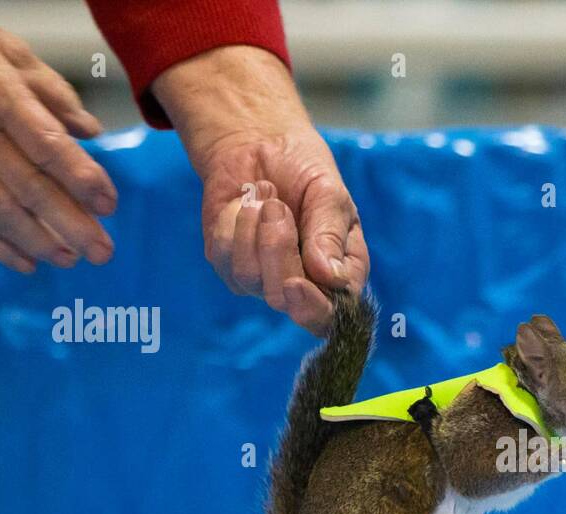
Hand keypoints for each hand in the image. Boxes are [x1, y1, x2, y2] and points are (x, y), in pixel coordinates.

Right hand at [0, 0, 115, 271]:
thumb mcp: (13, 52)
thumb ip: (56, 94)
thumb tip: (92, 131)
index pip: (46, 145)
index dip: (80, 179)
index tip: (108, 204)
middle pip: (28, 188)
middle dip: (70, 225)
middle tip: (103, 251)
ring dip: (38, 242)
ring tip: (71, 260)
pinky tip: (28, 263)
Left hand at [152, 46, 368, 334]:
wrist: (258, 143)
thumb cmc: (304, 168)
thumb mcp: (329, 193)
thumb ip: (331, 234)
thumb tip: (330, 276)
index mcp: (340, 275)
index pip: (330, 316)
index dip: (312, 308)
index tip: (295, 284)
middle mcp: (305, 286)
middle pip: (285, 300)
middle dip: (277, 250)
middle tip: (278, 206)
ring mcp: (264, 280)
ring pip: (251, 279)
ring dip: (254, 229)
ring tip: (266, 195)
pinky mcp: (230, 266)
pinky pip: (225, 259)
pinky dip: (233, 223)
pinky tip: (246, 203)